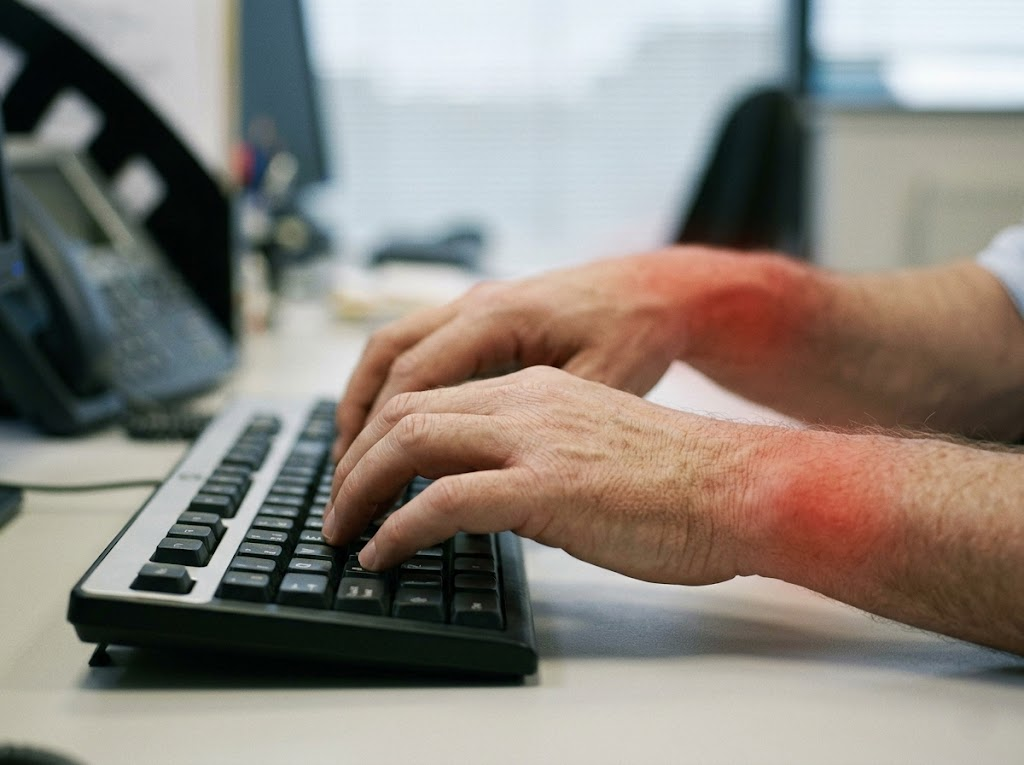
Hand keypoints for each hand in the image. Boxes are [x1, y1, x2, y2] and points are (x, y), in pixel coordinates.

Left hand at [323, 366, 752, 584]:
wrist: (741, 486)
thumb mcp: (593, 448)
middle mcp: (527, 401)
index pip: (434, 398)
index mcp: (538, 390)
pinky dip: (398, 529)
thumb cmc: (680, 480)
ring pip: (411, 443)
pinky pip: (442, 501)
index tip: (363, 476)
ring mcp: (534, 439)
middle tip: (337, 506)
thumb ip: (537, 457)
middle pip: (406, 412)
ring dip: (361, 489)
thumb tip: (491, 497)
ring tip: (344, 531)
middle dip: (355, 459)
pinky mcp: (546, 486)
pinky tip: (383, 555)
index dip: (383, 436)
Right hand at [332, 248, 715, 458]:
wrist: (657, 289)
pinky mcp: (481, 317)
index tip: (360, 491)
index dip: (379, 442)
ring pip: (391, 347)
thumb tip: (483, 477)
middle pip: (385, 361)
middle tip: (342, 487)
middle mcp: (474, 304)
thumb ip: (540, 424)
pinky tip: (390, 425)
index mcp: (496, 318)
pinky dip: (390, 385)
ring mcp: (474, 305)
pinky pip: (415, 346)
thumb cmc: (635, 332)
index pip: (411, 382)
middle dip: (356, 425)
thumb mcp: (599, 383)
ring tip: (350, 459)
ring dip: (363, 401)